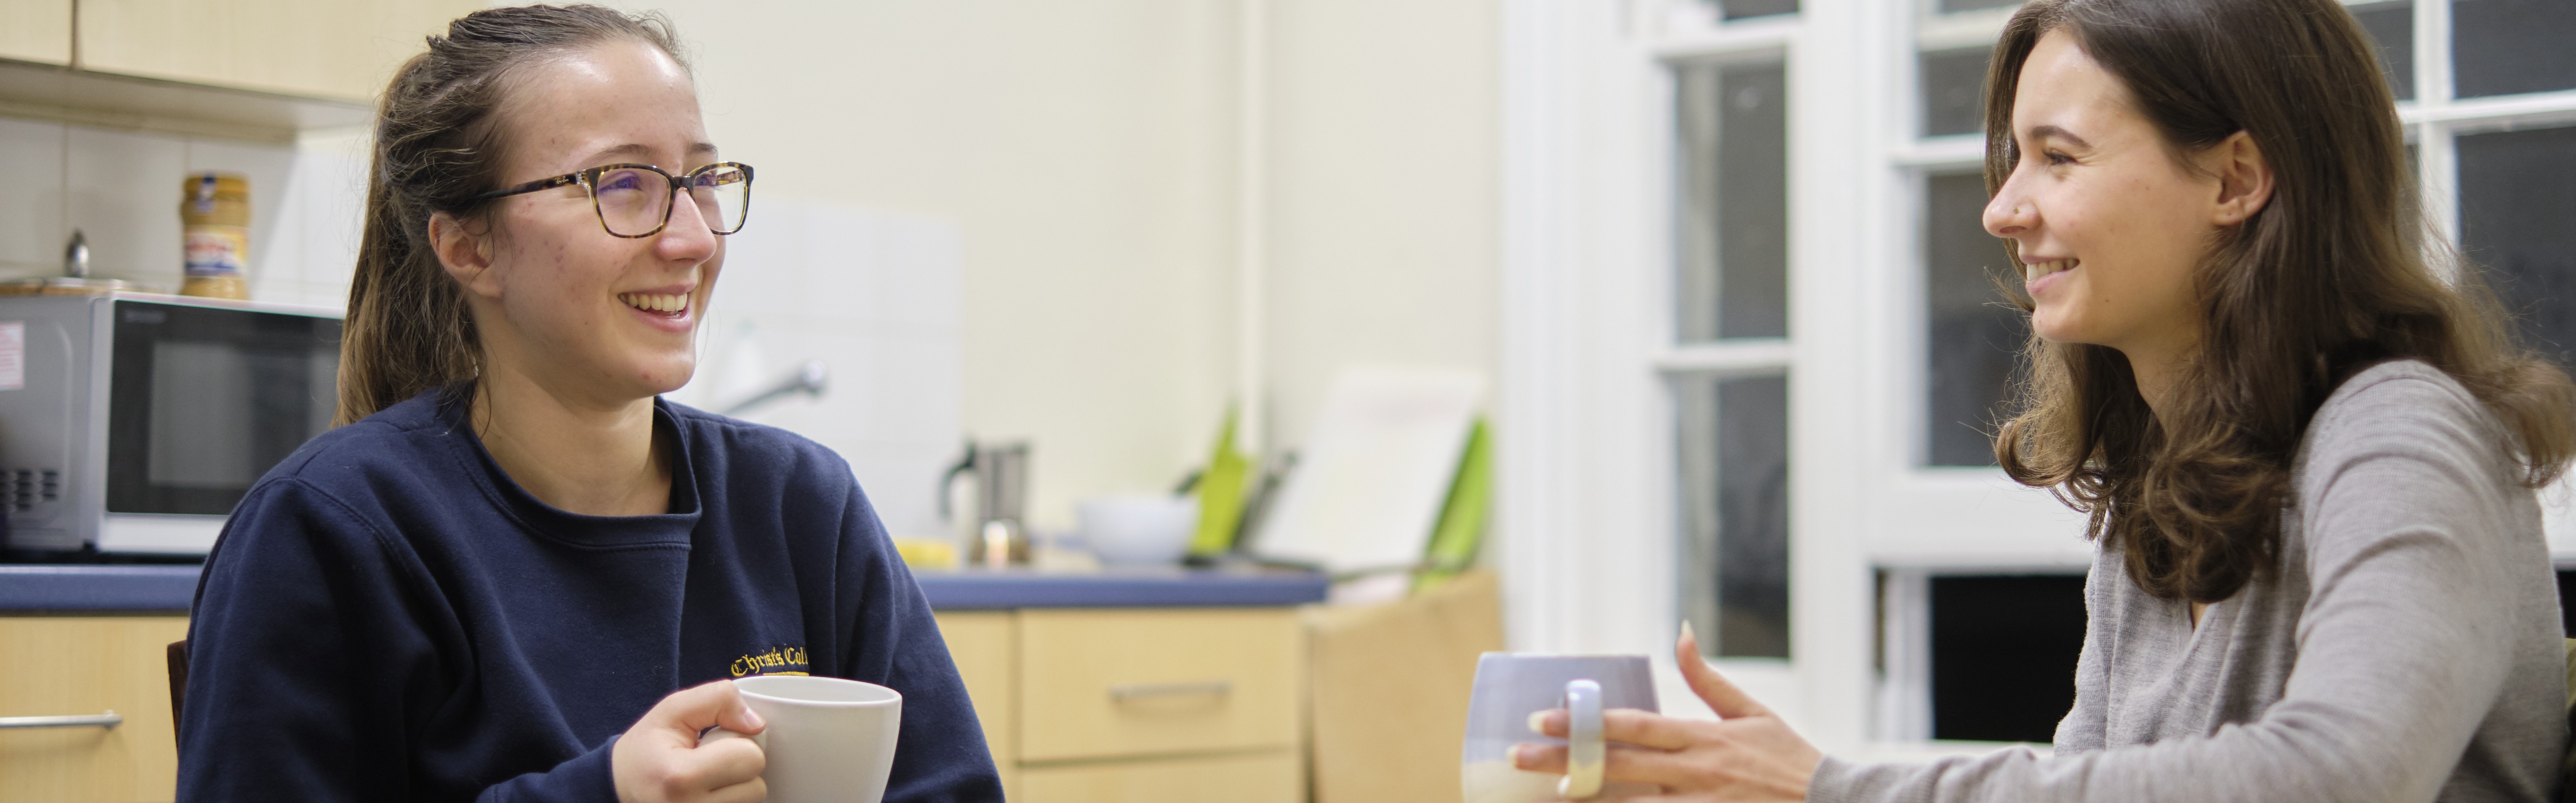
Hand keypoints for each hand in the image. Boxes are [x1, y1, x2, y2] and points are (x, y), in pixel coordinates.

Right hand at [612, 679, 769, 802]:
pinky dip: (731, 801)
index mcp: (680, 777)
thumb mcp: (673, 710)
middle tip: (711, 763)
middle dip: (740, 768)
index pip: (750, 759)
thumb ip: (717, 700)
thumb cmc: (647, 749)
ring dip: (738, 789)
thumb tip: (757, 724)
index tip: (713, 744)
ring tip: (708, 780)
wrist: (619, 787)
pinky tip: (709, 794)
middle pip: (756, 786)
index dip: (739, 744)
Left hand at [1510, 623, 1821, 801]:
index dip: (1583, 723)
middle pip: (1617, 767)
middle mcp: (1694, 773)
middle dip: (1563, 761)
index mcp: (1702, 737)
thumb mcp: (1751, 711)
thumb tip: (1682, 632)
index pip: (1631, 727)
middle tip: (1517, 757)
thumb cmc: (1787, 757)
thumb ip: (1707, 678)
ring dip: (1586, 801)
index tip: (1540, 718)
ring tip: (1544, 795)